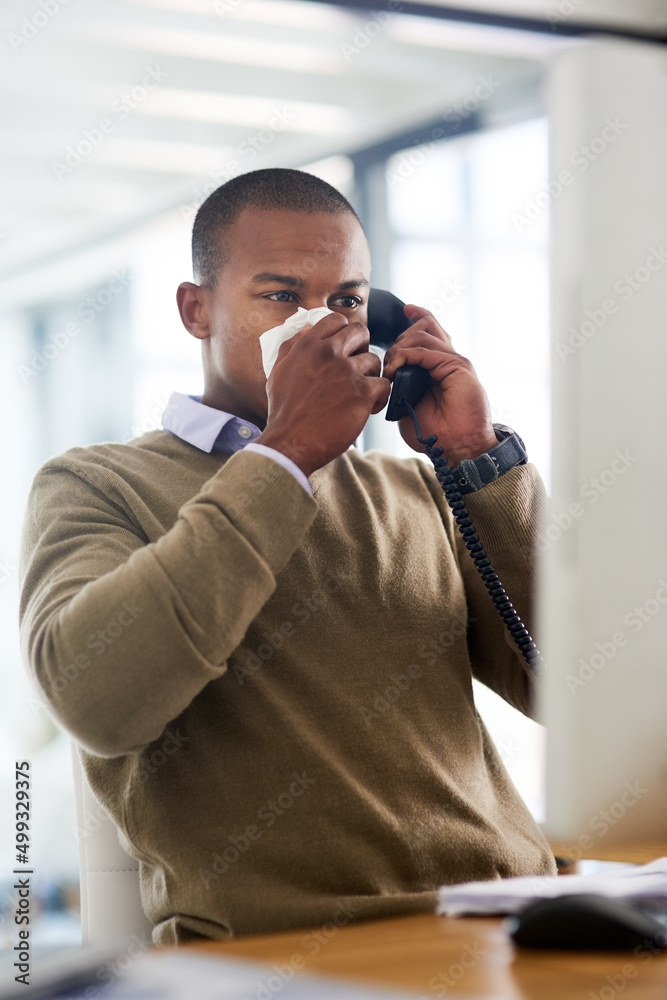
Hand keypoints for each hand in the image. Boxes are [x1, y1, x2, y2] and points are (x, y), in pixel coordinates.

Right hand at [256, 312, 390, 477]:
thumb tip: (306, 328)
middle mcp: (328, 353)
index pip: (336, 320)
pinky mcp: (362, 392)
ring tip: (360, 393)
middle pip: (361, 332)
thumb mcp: (278, 371)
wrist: (290, 442)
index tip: (344, 349)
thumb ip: (292, 347)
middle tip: (357, 368)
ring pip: (374, 360)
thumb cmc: (284, 411)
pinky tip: (368, 407)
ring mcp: (347, 371)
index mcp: (308, 346)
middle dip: (362, 348)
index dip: (344, 333)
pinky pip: (384, 384)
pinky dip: (379, 397)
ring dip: (371, 376)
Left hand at [382, 304, 496, 464]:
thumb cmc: (435, 433)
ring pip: (422, 334)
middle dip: (398, 338)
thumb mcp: (407, 407)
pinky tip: (398, 368)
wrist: (458, 447)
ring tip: (391, 369)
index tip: (404, 311)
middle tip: (388, 363)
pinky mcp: (458, 366)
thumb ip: (400, 387)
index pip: (427, 332)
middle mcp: (447, 360)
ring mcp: (453, 361)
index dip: (414, 319)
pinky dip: (408, 354)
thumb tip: (387, 376)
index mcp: (437, 367)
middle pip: (425, 326)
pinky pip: (427, 349)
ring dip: (400, 347)